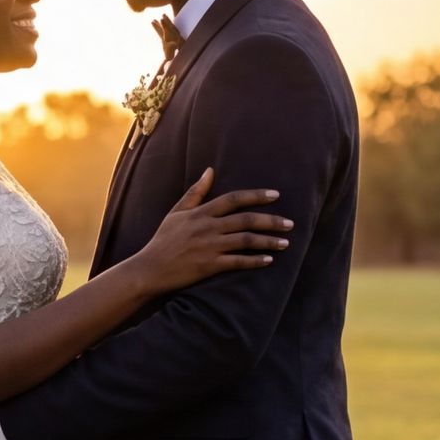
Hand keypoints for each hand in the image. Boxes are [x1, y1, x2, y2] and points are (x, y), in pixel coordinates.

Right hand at [128, 170, 289, 291]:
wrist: (149, 269)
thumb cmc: (163, 240)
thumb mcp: (176, 212)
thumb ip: (195, 192)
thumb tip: (210, 171)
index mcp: (200, 213)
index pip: (233, 199)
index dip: (256, 195)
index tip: (275, 195)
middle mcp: (207, 227)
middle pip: (246, 220)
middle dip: (271, 221)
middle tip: (290, 223)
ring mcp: (209, 247)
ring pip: (246, 241)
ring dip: (268, 241)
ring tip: (285, 242)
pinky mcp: (209, 266)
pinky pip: (237, 262)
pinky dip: (254, 260)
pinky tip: (269, 260)